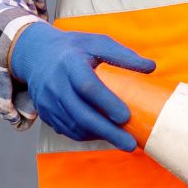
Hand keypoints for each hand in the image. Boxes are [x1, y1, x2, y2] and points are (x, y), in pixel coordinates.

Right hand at [12, 25, 155, 149]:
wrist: (37, 54)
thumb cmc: (74, 48)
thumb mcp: (97, 43)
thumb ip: (123, 55)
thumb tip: (151, 67)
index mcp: (70, 63)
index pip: (88, 86)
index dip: (107, 103)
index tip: (126, 117)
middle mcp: (55, 84)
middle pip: (81, 114)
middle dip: (108, 132)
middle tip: (130, 144)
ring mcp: (48, 101)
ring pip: (74, 126)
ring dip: (99, 136)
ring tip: (122, 140)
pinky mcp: (45, 112)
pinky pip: (67, 129)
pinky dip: (86, 135)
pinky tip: (103, 134)